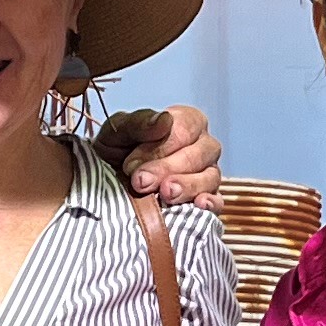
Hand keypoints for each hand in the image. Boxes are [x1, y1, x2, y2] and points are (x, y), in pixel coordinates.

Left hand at [103, 101, 222, 207]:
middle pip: (196, 155)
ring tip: (165, 195)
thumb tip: (164, 120)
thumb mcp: (118, 131)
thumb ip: (140, 123)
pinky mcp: (208, 200)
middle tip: (140, 182)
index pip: (184, 130)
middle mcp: (204, 146)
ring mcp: (209, 174)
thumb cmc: (117, 150)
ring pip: (209, 178)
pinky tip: (197, 206)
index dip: (159, 147)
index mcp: (187, 122)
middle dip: (167, 169)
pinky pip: (217, 202)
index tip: (131, 164)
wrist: (108, 180)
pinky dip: (210, 204)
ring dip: (186, 187)